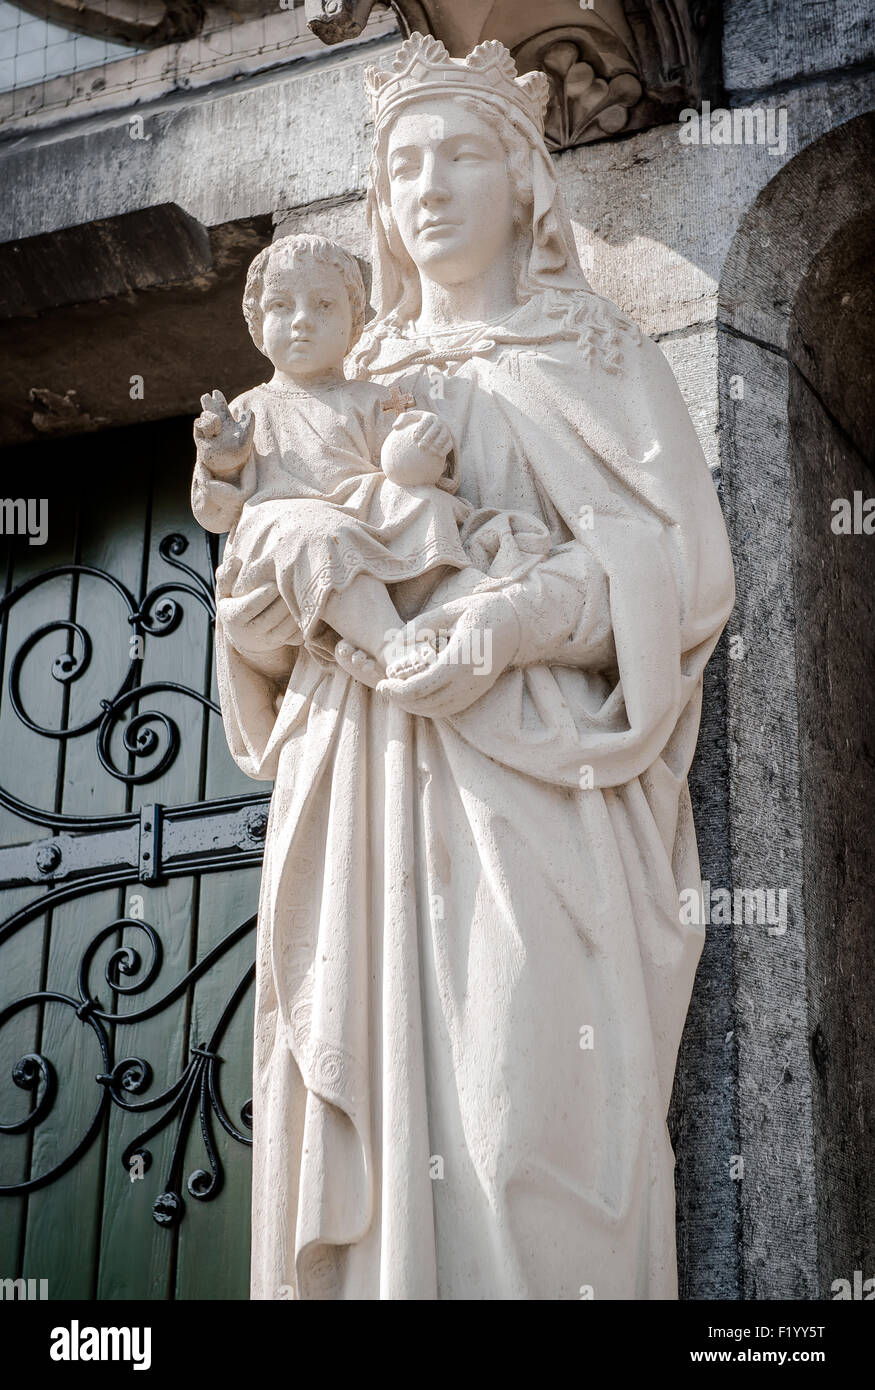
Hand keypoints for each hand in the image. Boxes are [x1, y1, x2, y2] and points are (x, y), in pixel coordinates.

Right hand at [194, 390, 255, 474]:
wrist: (230, 465)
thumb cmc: (239, 452)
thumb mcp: (247, 436)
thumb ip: (249, 423)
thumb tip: (248, 410)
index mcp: (227, 422)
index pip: (221, 407)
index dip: (218, 399)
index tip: (215, 392)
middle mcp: (217, 425)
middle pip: (210, 409)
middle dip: (207, 402)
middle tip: (206, 396)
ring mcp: (208, 431)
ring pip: (204, 415)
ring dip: (211, 418)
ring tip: (218, 428)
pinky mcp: (200, 437)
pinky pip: (198, 423)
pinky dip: (205, 425)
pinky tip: (212, 432)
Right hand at [216, 554, 300, 656]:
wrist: (244, 633)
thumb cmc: (236, 602)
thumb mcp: (225, 590)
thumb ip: (227, 574)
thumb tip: (235, 560)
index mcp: (233, 616)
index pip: (249, 607)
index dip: (263, 595)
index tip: (273, 584)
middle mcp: (250, 632)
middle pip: (272, 616)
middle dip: (284, 599)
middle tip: (294, 583)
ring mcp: (268, 640)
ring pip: (287, 627)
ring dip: (296, 610)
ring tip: (301, 592)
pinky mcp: (282, 643)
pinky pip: (296, 635)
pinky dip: (303, 622)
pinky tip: (305, 607)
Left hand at [377, 589, 519, 717]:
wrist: (517, 624)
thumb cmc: (482, 611)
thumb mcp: (451, 610)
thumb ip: (422, 624)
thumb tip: (396, 639)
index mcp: (460, 659)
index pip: (422, 687)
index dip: (398, 690)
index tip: (382, 683)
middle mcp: (468, 680)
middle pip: (426, 703)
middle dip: (400, 700)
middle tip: (384, 688)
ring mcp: (475, 689)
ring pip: (437, 710)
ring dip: (413, 706)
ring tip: (397, 693)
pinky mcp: (477, 692)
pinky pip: (449, 708)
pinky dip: (429, 707)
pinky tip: (417, 696)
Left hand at [392, 409, 453, 460]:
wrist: (431, 428)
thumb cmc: (416, 423)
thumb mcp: (409, 419)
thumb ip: (401, 420)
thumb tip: (394, 427)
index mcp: (429, 416)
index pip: (426, 421)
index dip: (420, 429)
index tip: (413, 438)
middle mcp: (439, 422)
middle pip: (435, 429)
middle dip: (429, 437)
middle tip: (421, 446)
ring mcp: (446, 431)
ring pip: (444, 436)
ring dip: (438, 444)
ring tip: (430, 451)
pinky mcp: (450, 439)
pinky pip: (449, 444)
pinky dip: (445, 449)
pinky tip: (438, 455)